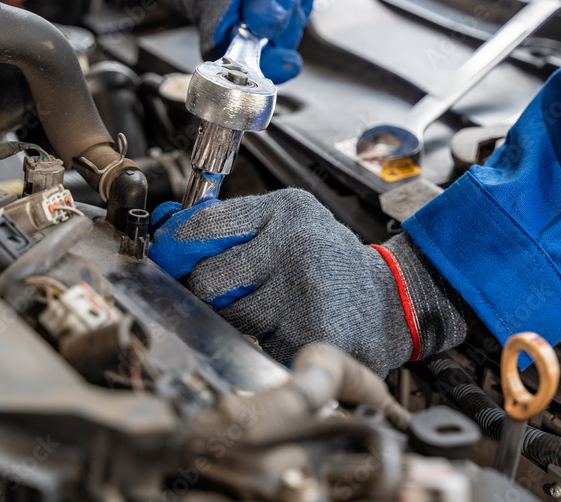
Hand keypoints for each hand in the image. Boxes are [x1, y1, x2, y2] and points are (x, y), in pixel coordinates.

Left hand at [148, 189, 467, 375]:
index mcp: (288, 212)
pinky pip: (255, 348)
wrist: (393, 302)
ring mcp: (305, 297)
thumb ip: (231, 224)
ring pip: (229, 320)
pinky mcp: (310, 340)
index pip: (206, 227)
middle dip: (212, 292)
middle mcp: (297, 248)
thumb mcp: (289, 220)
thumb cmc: (331, 262)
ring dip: (240, 321)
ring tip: (274, 310)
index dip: (175, 248)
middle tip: (237, 290)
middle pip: (208, 281)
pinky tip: (289, 332)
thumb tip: (167, 231)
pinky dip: (264, 346)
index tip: (168, 259)